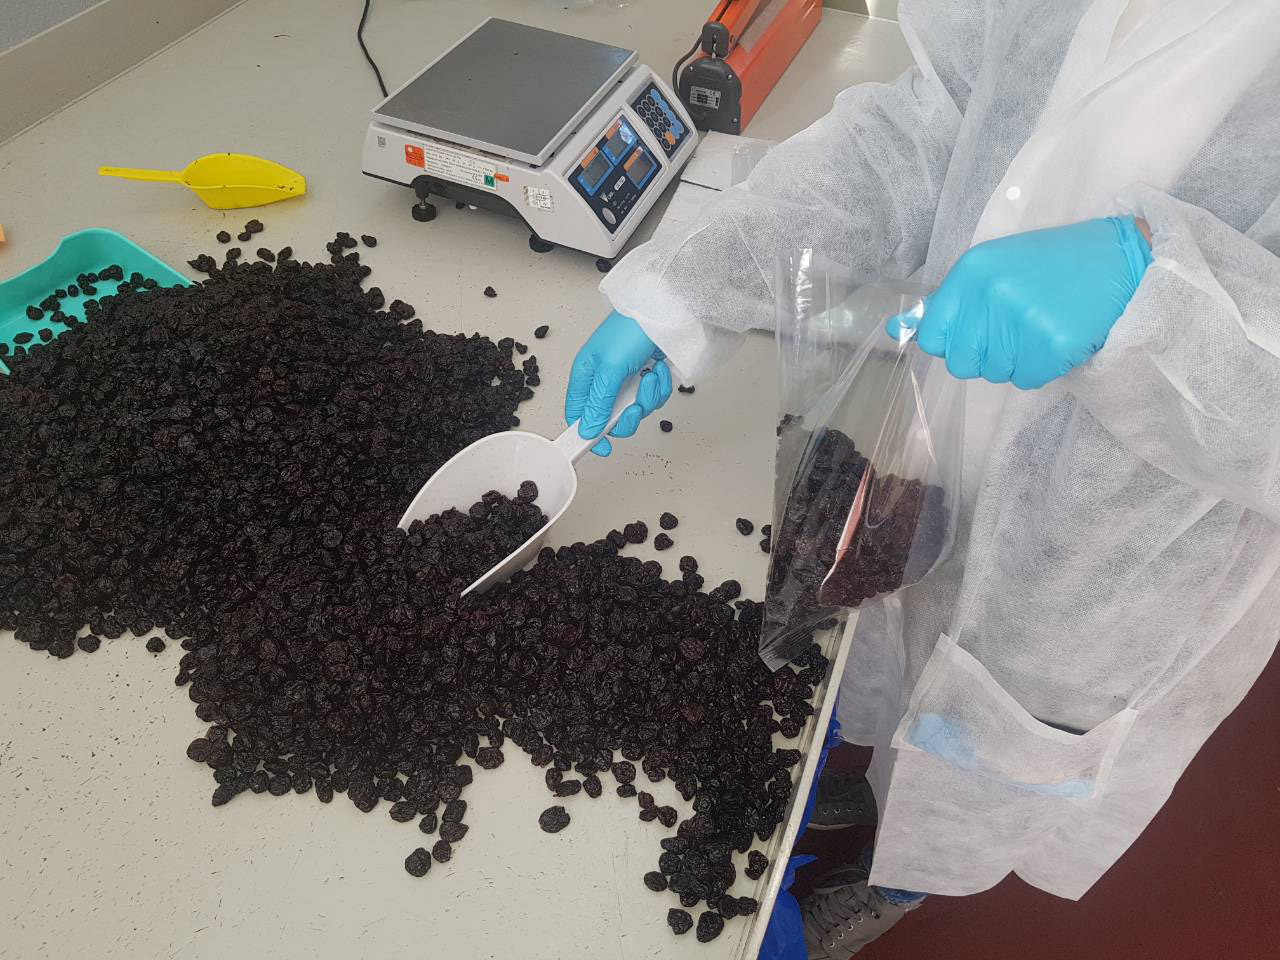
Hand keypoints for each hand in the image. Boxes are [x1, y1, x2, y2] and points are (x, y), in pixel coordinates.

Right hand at [565, 311, 671, 455]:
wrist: (664, 309)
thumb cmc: (630, 329)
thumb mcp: (610, 369)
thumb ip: (599, 403)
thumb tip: (589, 430)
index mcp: (585, 376)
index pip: (577, 415)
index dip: (588, 434)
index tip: (603, 447)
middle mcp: (603, 380)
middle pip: (610, 419)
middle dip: (628, 417)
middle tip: (635, 406)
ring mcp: (626, 379)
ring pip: (635, 410)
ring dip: (648, 398)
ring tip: (651, 376)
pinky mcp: (646, 376)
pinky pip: (653, 397)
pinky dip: (660, 387)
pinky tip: (659, 370)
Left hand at [889, 216, 1152, 388]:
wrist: (1122, 259)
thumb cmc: (1054, 265)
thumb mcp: (996, 268)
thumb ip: (950, 302)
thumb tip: (895, 331)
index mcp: (973, 271)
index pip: (933, 334)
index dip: (952, 342)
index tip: (975, 334)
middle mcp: (992, 294)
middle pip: (962, 362)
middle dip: (986, 356)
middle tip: (1017, 329)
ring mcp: (1022, 319)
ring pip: (996, 373)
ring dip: (1018, 360)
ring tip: (1042, 326)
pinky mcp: (1052, 344)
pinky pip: (1027, 379)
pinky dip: (1042, 367)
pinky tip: (1059, 337)